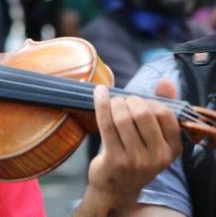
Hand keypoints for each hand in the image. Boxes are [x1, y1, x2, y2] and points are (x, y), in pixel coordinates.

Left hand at [74, 81, 181, 215]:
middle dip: (130, 100)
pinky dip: (101, 104)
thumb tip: (165, 82)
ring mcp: (136, 160)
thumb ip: (160, 109)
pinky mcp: (115, 160)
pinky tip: (99, 93)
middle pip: (143, 114)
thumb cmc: (135, 155)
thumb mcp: (154, 138)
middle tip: (122, 102)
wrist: (116, 188)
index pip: (165, 114)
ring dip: (115, 103)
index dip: (150, 101)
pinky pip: (106, 124)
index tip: (139, 102)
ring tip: (112, 103)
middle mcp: (157, 157)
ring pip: (123, 118)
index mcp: (172, 149)